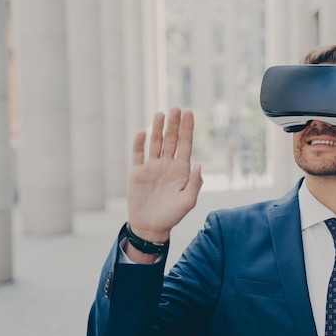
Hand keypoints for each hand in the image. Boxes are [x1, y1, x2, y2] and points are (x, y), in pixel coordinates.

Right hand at [127, 108, 202, 242]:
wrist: (151, 227)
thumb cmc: (172, 216)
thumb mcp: (188, 201)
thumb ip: (195, 183)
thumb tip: (198, 165)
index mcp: (181, 170)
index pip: (186, 144)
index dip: (187, 129)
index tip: (190, 113)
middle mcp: (167, 165)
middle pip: (171, 140)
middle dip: (174, 124)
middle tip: (176, 108)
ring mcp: (151, 167)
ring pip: (155, 143)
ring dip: (157, 129)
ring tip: (160, 114)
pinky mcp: (137, 173)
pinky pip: (138, 155)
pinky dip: (139, 143)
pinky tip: (142, 132)